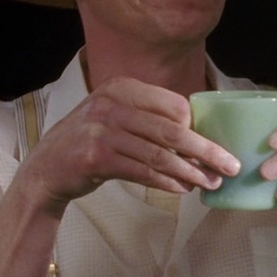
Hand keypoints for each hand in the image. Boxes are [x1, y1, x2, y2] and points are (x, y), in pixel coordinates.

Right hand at [14, 77, 239, 208]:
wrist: (46, 168)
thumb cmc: (91, 142)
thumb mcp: (116, 118)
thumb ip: (149, 120)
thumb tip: (199, 136)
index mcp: (122, 87)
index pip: (174, 105)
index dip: (199, 127)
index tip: (218, 145)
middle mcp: (111, 104)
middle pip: (173, 130)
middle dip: (206, 150)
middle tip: (230, 166)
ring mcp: (102, 130)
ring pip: (160, 154)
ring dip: (191, 171)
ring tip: (211, 182)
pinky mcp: (96, 157)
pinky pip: (143, 171)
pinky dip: (167, 182)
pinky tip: (184, 188)